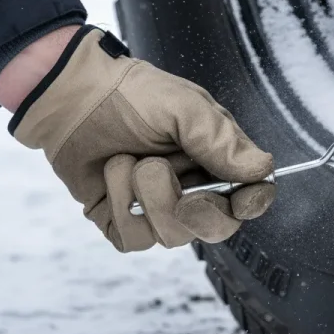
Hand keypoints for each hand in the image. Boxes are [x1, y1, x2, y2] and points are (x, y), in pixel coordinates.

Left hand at [5, 26, 274, 251]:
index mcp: (218, 161)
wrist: (72, 97)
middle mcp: (195, 190)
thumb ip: (222, 140)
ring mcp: (161, 210)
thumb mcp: (184, 106)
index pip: (252, 195)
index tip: (241, 202)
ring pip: (174, 236)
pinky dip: (120, 205)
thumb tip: (261, 169)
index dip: (252, 203)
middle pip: (219, 227)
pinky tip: (113, 175)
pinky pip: (134, 239)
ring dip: (147, 194)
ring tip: (129, 159)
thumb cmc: (131, 94)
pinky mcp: (127, 224)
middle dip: (196, 209)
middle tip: (172, 181)